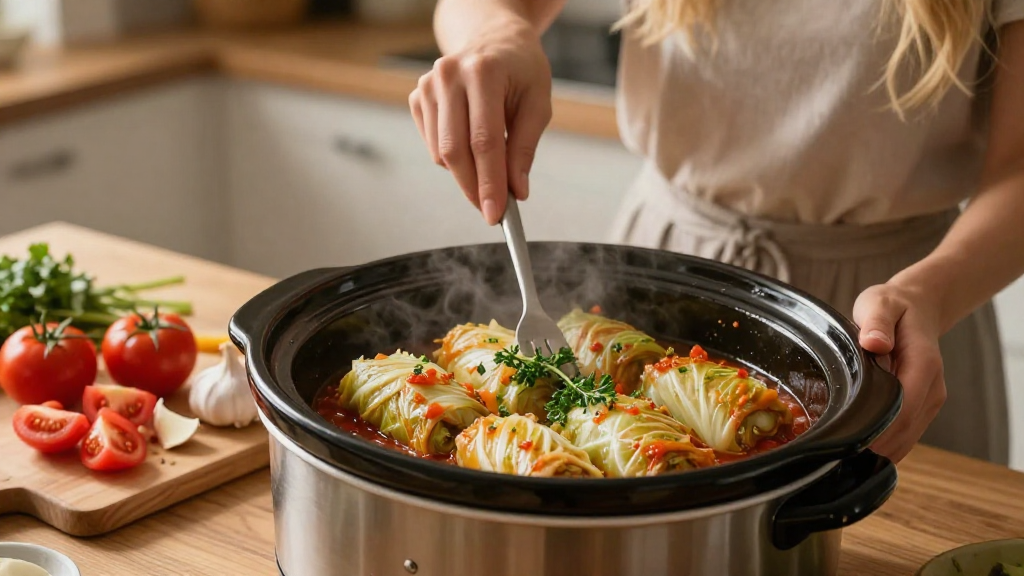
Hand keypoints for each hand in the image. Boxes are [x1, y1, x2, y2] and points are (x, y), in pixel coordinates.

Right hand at [408, 22, 552, 224]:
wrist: (494, 38)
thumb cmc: (520, 69)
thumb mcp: (537, 103)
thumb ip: (525, 148)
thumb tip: (516, 191)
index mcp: (483, 72)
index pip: (484, 141)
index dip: (489, 182)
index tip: (495, 213)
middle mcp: (449, 75)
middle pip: (455, 151)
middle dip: (473, 188)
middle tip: (491, 211)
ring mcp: (428, 85)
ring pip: (441, 154)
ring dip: (466, 173)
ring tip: (491, 163)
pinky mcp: (417, 97)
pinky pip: (433, 146)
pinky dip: (453, 157)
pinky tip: (470, 141)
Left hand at [853, 282, 945, 462]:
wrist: (916, 308)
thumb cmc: (893, 307)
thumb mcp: (880, 304)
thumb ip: (877, 323)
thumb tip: (875, 343)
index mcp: (924, 364)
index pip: (904, 409)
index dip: (878, 430)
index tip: (848, 443)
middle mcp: (932, 388)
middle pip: (904, 431)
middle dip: (873, 446)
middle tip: (834, 457)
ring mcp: (929, 401)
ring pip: (905, 439)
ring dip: (878, 450)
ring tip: (841, 456)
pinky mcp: (922, 408)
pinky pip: (904, 436)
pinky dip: (884, 446)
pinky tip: (857, 448)